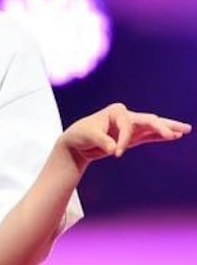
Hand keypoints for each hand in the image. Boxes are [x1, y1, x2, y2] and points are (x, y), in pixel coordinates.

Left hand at [62, 102, 191, 167]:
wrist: (77, 142)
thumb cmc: (81, 134)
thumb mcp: (88, 136)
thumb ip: (101, 140)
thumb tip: (112, 148)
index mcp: (116, 112)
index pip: (128, 126)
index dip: (123, 140)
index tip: (115, 153)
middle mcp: (126, 117)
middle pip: (149, 120)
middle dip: (162, 126)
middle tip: (177, 133)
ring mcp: (131, 127)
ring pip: (153, 127)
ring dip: (168, 129)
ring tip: (186, 130)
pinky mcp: (131, 138)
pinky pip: (149, 137)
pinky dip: (160, 137)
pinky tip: (174, 136)